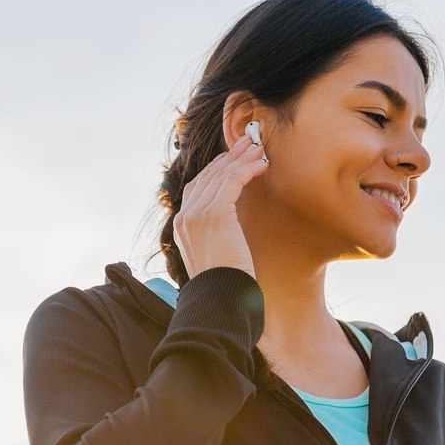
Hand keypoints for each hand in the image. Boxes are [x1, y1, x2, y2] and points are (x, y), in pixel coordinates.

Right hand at [172, 130, 268, 278]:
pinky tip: (261, 164)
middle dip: (231, 156)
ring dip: (242, 157)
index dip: (218, 168)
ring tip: (259, 147)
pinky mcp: (214, 213)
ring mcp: (196, 213)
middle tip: (250, 143)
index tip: (236, 158)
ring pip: (221, 174)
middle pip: (208, 175)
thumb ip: (216, 237)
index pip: (198, 186)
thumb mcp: (215, 257)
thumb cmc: (223, 285)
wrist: (220, 300)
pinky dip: (248, 168)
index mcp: (182, 226)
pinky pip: (232, 180)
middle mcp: (185, 216)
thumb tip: (231, 231)